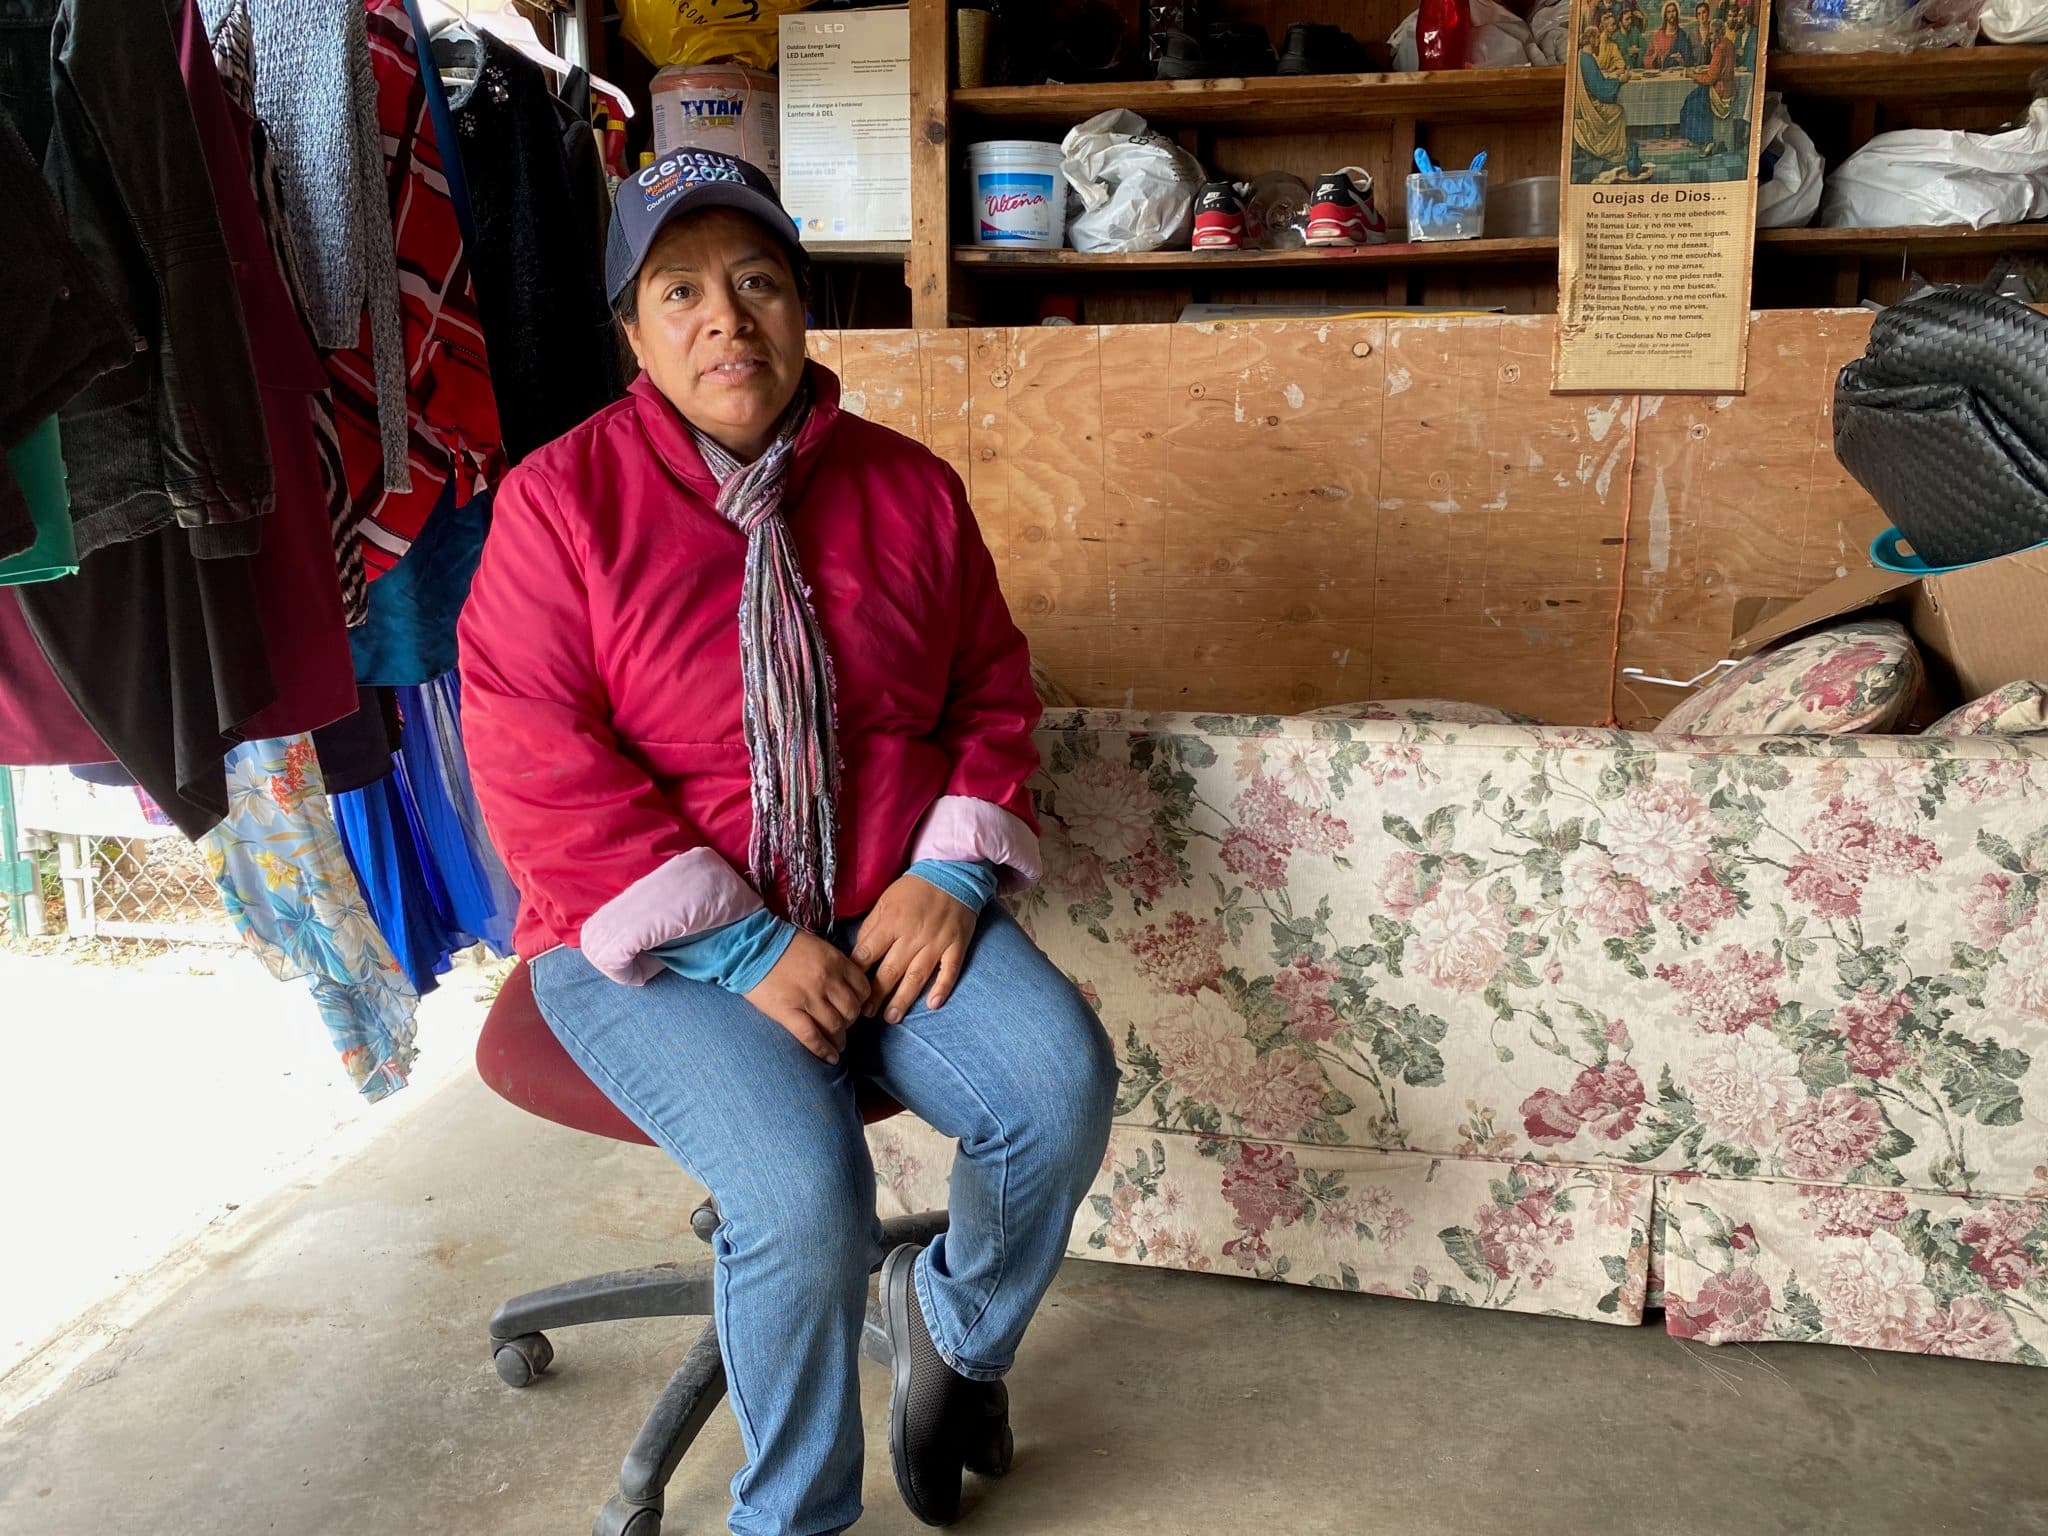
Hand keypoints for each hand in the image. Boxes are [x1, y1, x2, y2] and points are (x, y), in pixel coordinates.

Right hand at [743, 929, 867, 1064]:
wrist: (749, 945)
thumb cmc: (781, 943)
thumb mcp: (816, 945)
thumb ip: (833, 963)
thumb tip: (843, 983)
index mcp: (835, 961)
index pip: (862, 987)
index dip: (861, 1001)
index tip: (856, 1007)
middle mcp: (827, 980)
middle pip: (851, 1010)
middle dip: (851, 1022)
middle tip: (845, 1027)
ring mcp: (808, 997)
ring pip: (835, 1026)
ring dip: (839, 1039)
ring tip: (838, 1045)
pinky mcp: (788, 1012)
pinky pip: (812, 1036)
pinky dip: (823, 1050)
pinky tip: (830, 1058)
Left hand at [852, 875, 977, 1022]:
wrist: (952, 872)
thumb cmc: (913, 889)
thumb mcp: (884, 900)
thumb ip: (871, 927)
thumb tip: (859, 954)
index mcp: (891, 922)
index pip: (869, 953)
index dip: (857, 974)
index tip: (848, 990)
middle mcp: (913, 935)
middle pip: (890, 970)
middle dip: (876, 995)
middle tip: (865, 1014)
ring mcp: (936, 942)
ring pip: (917, 976)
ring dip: (903, 999)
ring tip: (891, 1017)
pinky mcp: (956, 945)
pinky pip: (950, 970)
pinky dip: (942, 988)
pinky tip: (933, 1005)